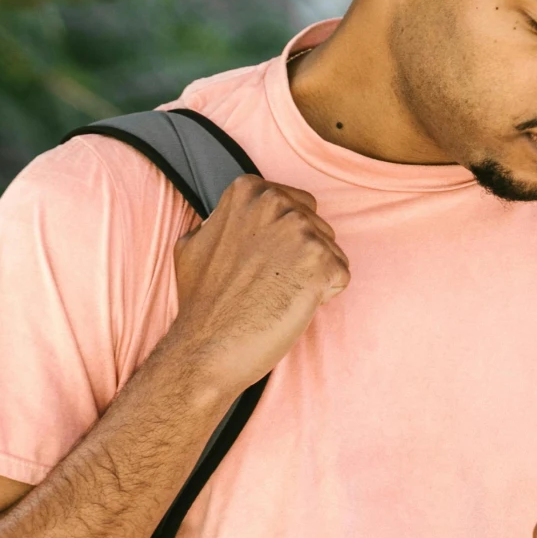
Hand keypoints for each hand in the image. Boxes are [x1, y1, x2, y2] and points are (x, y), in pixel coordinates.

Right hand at [166, 176, 349, 394]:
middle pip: (317, 226)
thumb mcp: (196, 241)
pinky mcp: (321, 262)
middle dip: (302, 256)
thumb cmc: (202, 302)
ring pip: (331, 251)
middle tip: (268, 283)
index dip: (285, 241)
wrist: (206, 347)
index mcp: (248, 190)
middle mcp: (275, 202)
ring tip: (277, 296)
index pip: (297, 205)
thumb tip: (235, 218)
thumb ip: (225, 220)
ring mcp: (300, 231)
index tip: (260, 263)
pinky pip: (340, 276)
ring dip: (313, 277)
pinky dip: (322, 296)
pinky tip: (291, 307)